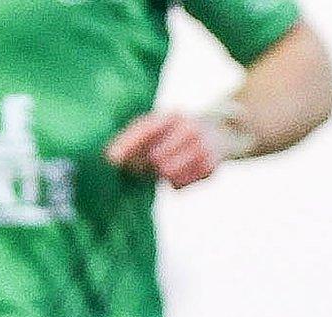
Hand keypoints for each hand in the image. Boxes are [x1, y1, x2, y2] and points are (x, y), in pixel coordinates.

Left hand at [106, 111, 235, 188]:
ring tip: (159, 171)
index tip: (111, 159)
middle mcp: (189, 130)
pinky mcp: (210, 168)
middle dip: (142, 166)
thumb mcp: (161, 126)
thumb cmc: (177, 132)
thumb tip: (112, 158)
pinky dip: (173, 183)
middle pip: (155, 157)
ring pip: (168, 173)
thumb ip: (137, 137)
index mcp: (172, 116)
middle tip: (136, 169)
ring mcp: (202, 149)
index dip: (127, 145)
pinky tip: (176, 175)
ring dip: (158, 176)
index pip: (146, 130)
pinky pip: (179, 185)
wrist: (221, 133)